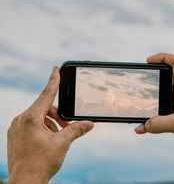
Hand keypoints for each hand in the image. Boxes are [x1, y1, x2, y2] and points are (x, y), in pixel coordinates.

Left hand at [7, 66, 93, 183]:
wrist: (24, 183)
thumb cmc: (41, 164)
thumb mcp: (62, 144)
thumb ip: (76, 130)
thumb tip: (90, 123)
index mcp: (31, 118)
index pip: (46, 93)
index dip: (53, 80)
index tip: (56, 68)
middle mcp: (21, 120)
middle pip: (44, 108)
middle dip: (58, 115)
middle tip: (67, 128)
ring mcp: (16, 127)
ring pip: (38, 116)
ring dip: (51, 123)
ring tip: (58, 137)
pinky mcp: (15, 135)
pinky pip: (31, 124)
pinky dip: (42, 127)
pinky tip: (48, 140)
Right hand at [135, 53, 173, 147]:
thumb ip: (161, 124)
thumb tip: (143, 125)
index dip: (162, 57)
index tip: (148, 61)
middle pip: (167, 75)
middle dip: (153, 75)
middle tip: (142, 78)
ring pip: (163, 93)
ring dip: (151, 97)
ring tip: (139, 102)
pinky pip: (161, 111)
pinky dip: (151, 118)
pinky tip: (142, 127)